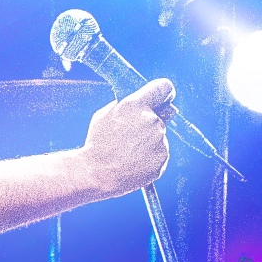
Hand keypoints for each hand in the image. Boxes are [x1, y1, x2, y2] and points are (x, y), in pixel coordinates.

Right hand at [82, 78, 174, 198]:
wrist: (96, 174)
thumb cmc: (97, 144)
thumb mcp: (104, 115)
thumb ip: (125, 106)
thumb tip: (138, 104)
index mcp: (135, 105)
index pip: (163, 88)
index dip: (165, 92)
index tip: (165, 97)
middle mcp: (151, 120)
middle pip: (159, 117)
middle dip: (148, 125)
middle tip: (131, 138)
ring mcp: (159, 141)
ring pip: (159, 137)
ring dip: (149, 143)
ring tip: (129, 153)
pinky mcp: (162, 159)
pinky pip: (160, 155)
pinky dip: (150, 159)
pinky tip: (134, 163)